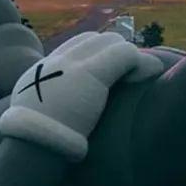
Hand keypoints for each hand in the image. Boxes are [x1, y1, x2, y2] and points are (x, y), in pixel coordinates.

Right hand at [0, 31, 157, 162]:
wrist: (32, 146)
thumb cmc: (34, 143)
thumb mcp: (32, 117)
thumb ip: (45, 106)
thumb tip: (57, 114)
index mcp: (42, 70)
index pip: (76, 46)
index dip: (96, 54)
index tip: (110, 68)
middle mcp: (57, 61)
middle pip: (93, 40)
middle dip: (113, 51)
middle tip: (130, 69)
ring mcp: (73, 65)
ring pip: (110, 42)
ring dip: (127, 55)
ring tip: (144, 69)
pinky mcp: (91, 75)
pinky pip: (123, 55)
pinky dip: (141, 61)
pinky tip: (154, 69)